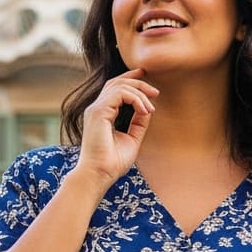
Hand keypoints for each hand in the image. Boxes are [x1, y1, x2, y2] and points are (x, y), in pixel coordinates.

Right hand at [76, 69, 157, 184]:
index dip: (130, 79)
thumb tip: (148, 108)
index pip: (114, 88)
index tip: (145, 76)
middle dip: (138, 82)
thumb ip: (138, 122)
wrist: (99, 175)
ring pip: (119, 86)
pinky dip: (135, 99)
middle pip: (117, 82)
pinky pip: (119, 94)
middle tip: (156, 92)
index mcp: (102, 114)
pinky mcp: (98, 112)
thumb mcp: (132, 138)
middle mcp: (96, 109)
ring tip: (151, 108)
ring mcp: (95, 109)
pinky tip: (144, 110)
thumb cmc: (112, 163)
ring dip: (140, 93)